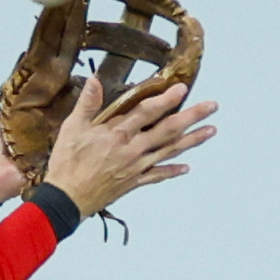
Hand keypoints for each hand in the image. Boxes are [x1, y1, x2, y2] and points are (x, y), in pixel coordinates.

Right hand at [42, 79, 217, 216]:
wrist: (66, 199)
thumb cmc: (67, 163)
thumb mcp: (71, 129)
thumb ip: (87, 104)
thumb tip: (94, 81)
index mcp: (118, 133)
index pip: (148, 112)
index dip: (166, 99)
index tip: (183, 89)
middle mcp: (133, 149)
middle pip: (168, 130)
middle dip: (192, 117)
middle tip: (212, 106)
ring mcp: (136, 167)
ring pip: (170, 151)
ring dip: (192, 140)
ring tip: (212, 130)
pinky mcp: (134, 182)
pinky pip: (158, 176)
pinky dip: (173, 171)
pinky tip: (187, 167)